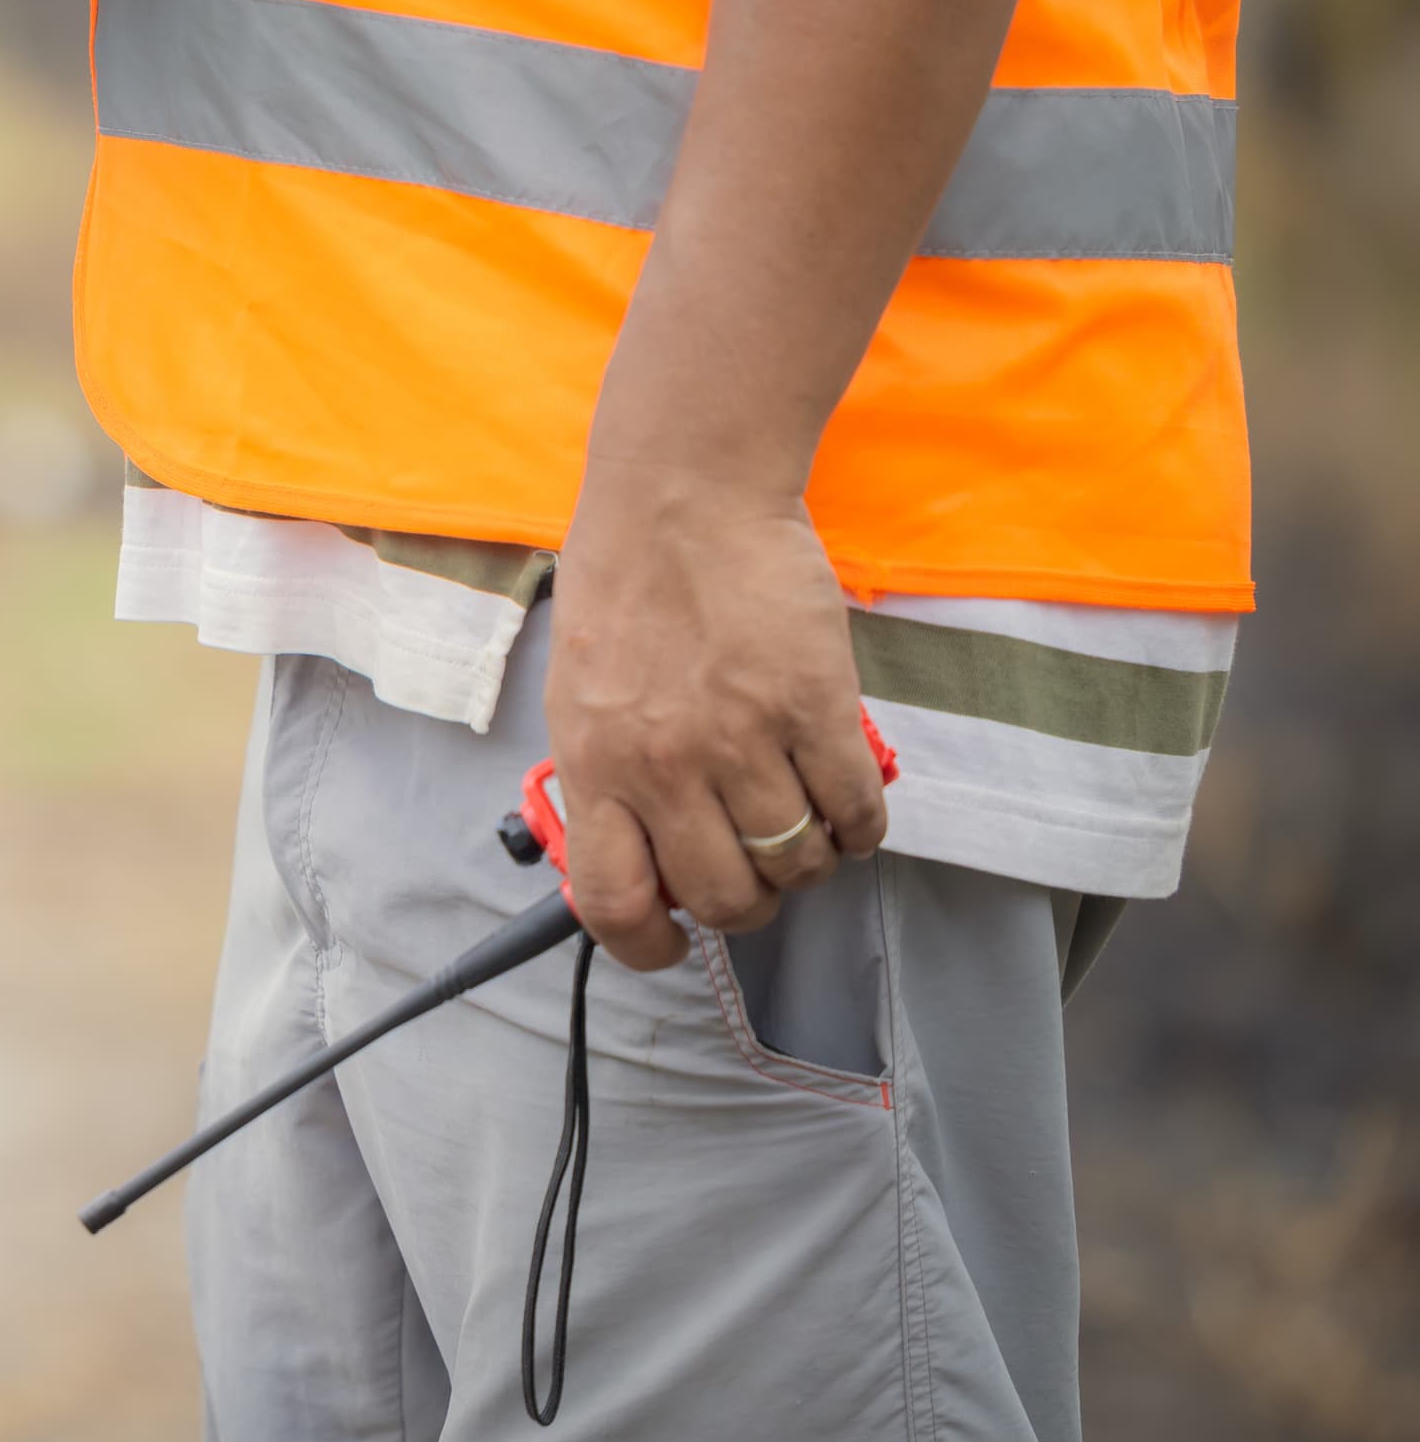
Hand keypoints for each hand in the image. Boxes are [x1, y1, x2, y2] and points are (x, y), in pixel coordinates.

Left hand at [543, 463, 891, 970]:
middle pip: (724, 899)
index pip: (613, 904)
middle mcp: (663, 764)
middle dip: (748, 901)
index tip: (674, 943)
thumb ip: (606, 778)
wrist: (682, 495)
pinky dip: (861, 827)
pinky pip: (858, 814)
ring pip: (797, 864)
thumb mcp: (580, 694)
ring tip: (802, 822)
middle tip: (756, 866)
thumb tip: (639, 862)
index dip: (647, 946)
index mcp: (595, 764)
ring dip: (808, 861)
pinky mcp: (814, 707)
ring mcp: (741, 738)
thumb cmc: (627, 589)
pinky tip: (847, 803)